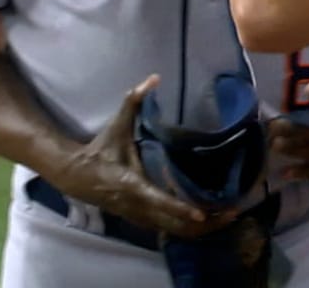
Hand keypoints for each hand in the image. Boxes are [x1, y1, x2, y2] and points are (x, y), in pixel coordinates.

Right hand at [42, 74, 232, 238]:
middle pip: (174, 224)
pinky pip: (168, 229)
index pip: (159, 200)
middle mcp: (137, 206)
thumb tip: (153, 78)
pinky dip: (189, 229)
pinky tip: (211, 221)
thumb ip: (133, 101)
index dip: (180, 208)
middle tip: (233, 213)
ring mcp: (139, 217)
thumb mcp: (116, 125)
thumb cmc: (100, 149)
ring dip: (200, 229)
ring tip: (229, 217)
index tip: (202, 213)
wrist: (75, 176)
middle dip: (203, 222)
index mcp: (132, 184)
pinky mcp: (141, 221)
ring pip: (173, 231)